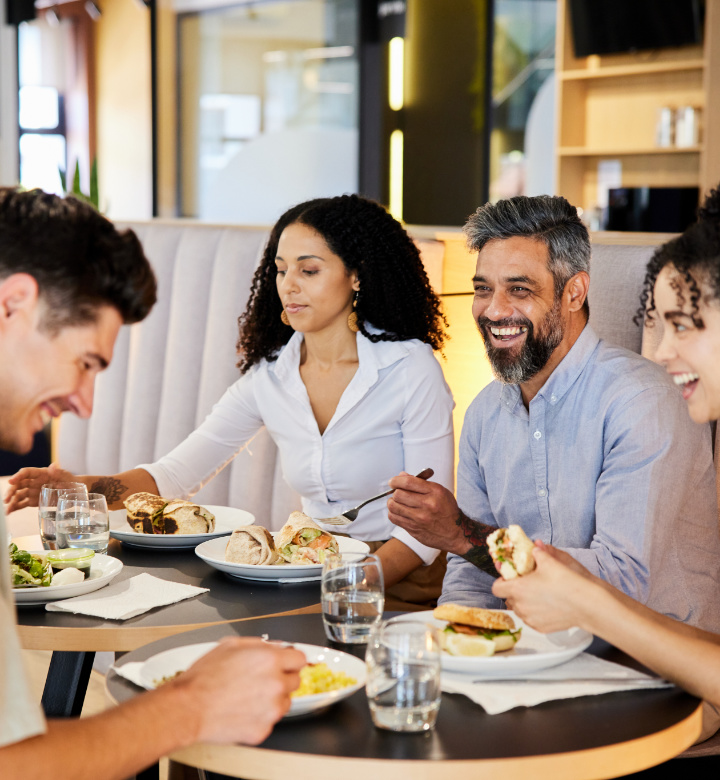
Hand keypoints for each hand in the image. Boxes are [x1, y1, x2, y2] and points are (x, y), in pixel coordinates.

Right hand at [4, 463, 78, 512]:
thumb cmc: (71, 481)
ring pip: (19, 495)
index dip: (18, 476)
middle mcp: (34, 482)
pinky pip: (22, 503)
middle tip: (6, 499)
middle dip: (11, 491)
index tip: (11, 481)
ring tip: (7, 510)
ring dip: (12, 502)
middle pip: (19, 485)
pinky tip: (9, 512)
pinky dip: (15, 507)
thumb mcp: (67, 477)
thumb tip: (53, 466)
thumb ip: (60, 472)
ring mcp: (33, 492)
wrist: (75, 492)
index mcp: (41, 474)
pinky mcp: (34, 501)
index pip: (27, 473)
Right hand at [171, 637, 305, 745]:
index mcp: (270, 660)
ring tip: (249, 695)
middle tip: (262, 679)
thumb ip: (259, 644)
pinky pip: (271, 720)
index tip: (286, 662)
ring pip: (285, 701)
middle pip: (295, 680)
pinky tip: (244, 709)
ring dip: (274, 698)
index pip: (300, 658)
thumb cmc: (204, 678)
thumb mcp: (231, 645)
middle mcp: (275, 684)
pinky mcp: (264, 729)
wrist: (189, 708)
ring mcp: (271, 709)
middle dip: (282, 677)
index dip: (291, 659)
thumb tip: (275, 646)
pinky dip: (261, 715)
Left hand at [387, 472, 467, 554]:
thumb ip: (420, 483)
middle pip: (398, 494)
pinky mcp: (414, 529)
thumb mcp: (440, 491)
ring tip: (397, 502)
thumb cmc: (447, 509)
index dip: (396, 480)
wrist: (456, 533)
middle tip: (397, 492)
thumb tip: (401, 475)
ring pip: (393, 506)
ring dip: (392, 502)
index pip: (408, 482)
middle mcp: (427, 505)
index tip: (393, 481)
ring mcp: (420, 519)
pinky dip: (393, 513)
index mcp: (435, 492)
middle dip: (395, 491)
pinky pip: (394, 518)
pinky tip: (399, 511)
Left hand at [491, 543, 597, 632]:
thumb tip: (535, 546)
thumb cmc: (566, 582)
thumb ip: (537, 553)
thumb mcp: (550, 561)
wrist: (586, 604)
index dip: (502, 581)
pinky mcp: (540, 628)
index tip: (511, 576)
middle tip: (527, 583)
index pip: (496, 588)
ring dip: (524, 601)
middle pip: (509, 598)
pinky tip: (547, 604)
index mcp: (517, 589)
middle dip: (515, 590)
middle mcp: (520, 606)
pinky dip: (534, 612)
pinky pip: (531, 619)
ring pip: (520, 609)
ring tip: (538, 593)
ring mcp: (530, 619)